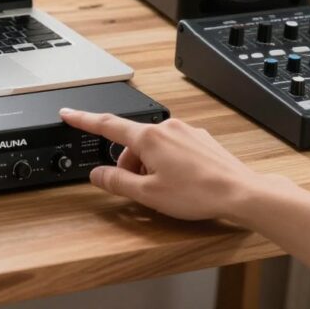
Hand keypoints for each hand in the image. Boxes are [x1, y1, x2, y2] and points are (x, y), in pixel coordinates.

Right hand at [60, 109, 264, 220]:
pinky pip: (172, 147)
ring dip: (148, 165)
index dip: (83, 120)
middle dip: (128, 164)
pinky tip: (180, 182)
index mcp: (148, 137)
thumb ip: (117, 182)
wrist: (241, 192)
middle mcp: (166, 127)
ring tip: (164, 190)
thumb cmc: (198, 193)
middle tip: (138, 189)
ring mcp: (186, 131)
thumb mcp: (148, 194)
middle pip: (131, 142)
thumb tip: (96, 175)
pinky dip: (167, 162)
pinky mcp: (200, 139)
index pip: (106, 124)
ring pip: (153, 146)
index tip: (68, 114)